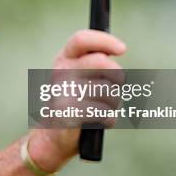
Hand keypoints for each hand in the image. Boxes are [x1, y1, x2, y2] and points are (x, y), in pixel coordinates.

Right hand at [28, 30, 126, 172]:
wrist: (52, 136)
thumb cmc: (74, 103)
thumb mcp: (80, 76)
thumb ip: (95, 61)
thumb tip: (118, 49)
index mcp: (63, 59)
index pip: (81, 39)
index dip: (104, 40)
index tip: (122, 49)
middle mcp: (61, 72)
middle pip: (103, 62)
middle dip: (117, 77)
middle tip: (113, 88)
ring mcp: (63, 92)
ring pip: (109, 90)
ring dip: (113, 103)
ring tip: (100, 108)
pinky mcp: (69, 113)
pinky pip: (105, 113)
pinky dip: (108, 120)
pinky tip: (96, 122)